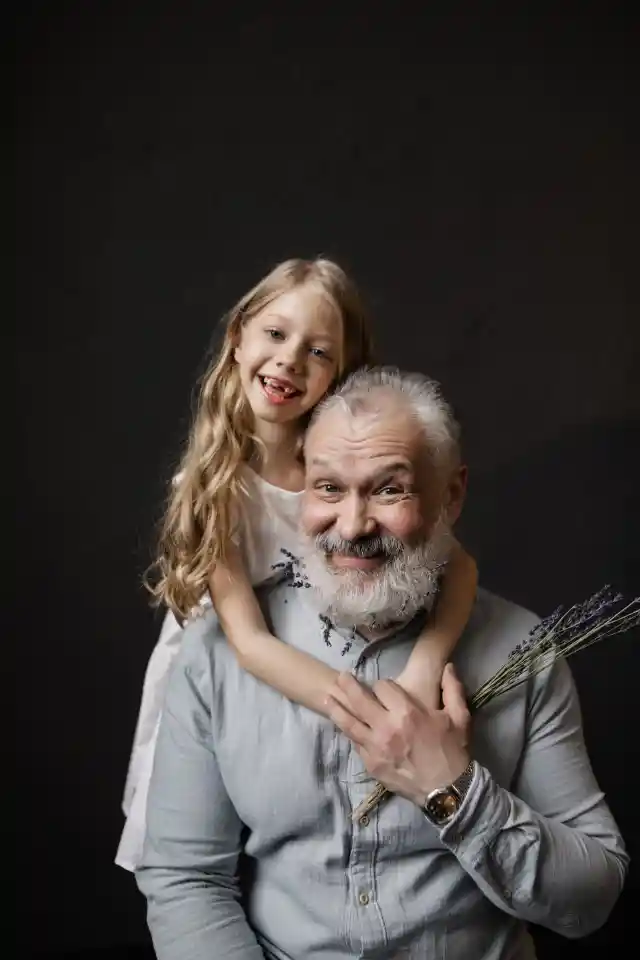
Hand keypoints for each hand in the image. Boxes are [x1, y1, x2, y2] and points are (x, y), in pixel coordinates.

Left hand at [327, 663, 470, 806]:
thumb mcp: (459, 718)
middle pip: (359, 700)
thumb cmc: (452, 752)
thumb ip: (452, 689)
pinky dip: (348, 732)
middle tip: (341, 677)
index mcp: (407, 713)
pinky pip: (355, 743)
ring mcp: (375, 747)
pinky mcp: (371, 764)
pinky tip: (342, 725)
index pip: (383, 687)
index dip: (383, 685)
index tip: (384, 688)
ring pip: (349, 723)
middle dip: (348, 686)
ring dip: (336, 708)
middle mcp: (386, 727)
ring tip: (327, 697)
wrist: (447, 791)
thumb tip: (448, 667)